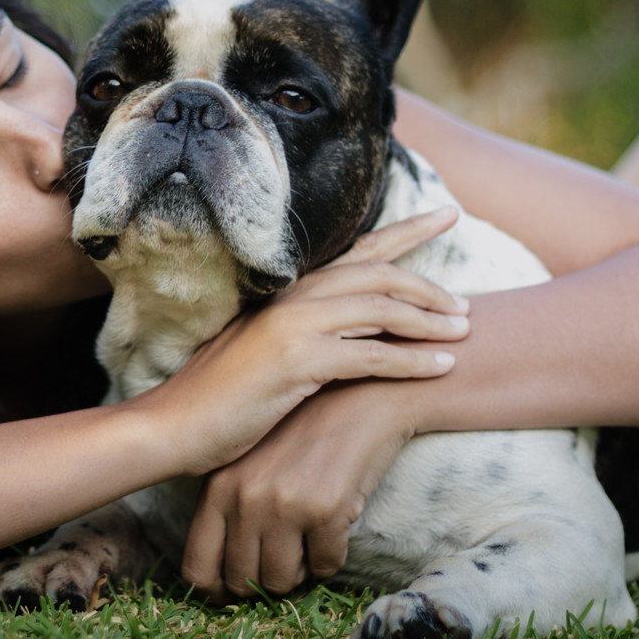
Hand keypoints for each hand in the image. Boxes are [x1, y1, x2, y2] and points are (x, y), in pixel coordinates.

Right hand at [143, 207, 469, 477]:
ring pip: (382, 309)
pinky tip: (442, 368)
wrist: (172, 426)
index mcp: (287, 293)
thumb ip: (306, 336)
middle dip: (429, 283)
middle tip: (465, 304)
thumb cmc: (217, 398)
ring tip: (465, 333)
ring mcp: (294, 327)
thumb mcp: (265, 354)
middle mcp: (294, 299)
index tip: (447, 212)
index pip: (357, 252)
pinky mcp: (298, 362)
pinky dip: (413, 361)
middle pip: (379, 273)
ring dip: (431, 321)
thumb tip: (354, 335)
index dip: (406, 230)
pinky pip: (373, 356)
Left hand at [181, 382, 412, 599]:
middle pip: (243, 581)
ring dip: (300, 570)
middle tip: (284, 556)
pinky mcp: (325, 508)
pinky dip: (332, 555)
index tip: (232, 593)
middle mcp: (245, 498)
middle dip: (265, 578)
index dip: (215, 591)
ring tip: (307, 539)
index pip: (198, 567)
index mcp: (218, 487)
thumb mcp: (249, 460)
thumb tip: (218, 578)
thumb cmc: (303, 431)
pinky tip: (334, 525)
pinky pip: (326, 565)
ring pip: (283, 580)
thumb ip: (229, 506)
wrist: (362, 396)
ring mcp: (284, 504)